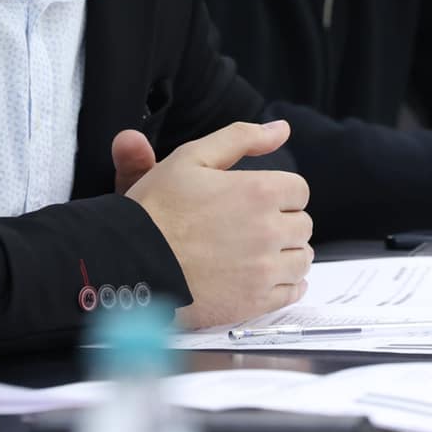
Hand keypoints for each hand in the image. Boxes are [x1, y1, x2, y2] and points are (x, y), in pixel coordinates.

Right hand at [118, 120, 312, 329]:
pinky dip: (285, 284)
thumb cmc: (156, 209)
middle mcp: (269, 231)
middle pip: (302, 225)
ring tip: (254, 252)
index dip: (278, 192)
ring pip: (301, 259)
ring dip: (285, 254)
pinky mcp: (255, 302)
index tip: (256, 200)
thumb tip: (281, 129)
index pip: (299, 190)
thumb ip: (242, 138)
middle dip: (281, 222)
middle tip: (250, 226)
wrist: (129, 260)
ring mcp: (264, 270)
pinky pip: (292, 292)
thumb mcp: (192, 158)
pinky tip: (261, 276)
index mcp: (258, 191)